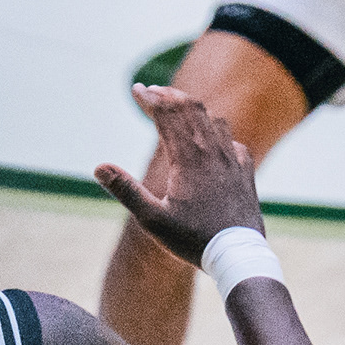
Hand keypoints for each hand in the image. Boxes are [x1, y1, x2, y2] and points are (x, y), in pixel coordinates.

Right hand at [94, 85, 265, 262]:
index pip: (166, 115)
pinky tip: (212, 138)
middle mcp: (212, 152)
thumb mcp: (152, 220)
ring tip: (177, 107)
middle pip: (190, 109)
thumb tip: (99, 167)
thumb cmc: (193, 240)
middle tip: (151, 91)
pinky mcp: (245, 171)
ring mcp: (232, 159)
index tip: (135, 89)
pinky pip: (232, 139)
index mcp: (188, 158)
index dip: (149, 99)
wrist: (238, 255)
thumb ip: (126, 191)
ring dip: (192, 108)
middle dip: (168, 95)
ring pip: (212, 119)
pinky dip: (217, 130)